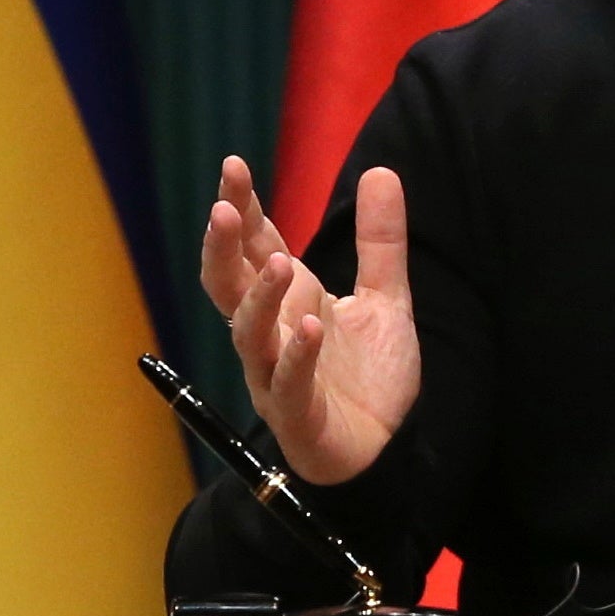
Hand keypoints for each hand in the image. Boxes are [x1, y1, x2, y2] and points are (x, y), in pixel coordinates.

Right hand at [199, 157, 420, 483]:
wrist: (390, 449)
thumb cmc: (370, 376)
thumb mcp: (385, 297)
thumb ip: (380, 240)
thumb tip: (379, 170)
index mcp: (289, 301)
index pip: (255, 248)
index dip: (243, 208)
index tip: (234, 166)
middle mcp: (272, 335)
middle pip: (230, 286)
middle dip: (224, 247)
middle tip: (225, 208)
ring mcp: (277, 376)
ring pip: (250, 335)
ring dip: (259, 299)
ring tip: (279, 264)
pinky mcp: (299, 417)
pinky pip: (288, 384)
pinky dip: (296, 355)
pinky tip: (309, 327)